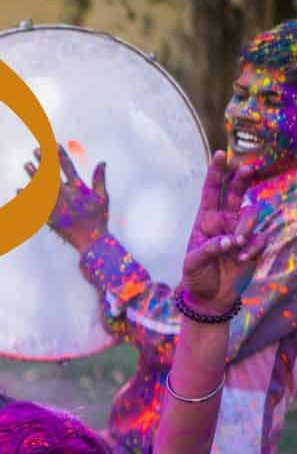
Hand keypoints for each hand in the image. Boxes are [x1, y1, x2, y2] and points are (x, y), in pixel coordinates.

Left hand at [28, 140, 108, 251]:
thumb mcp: (103, 198)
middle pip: (53, 176)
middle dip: (45, 162)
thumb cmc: (99, 219)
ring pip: (43, 189)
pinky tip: (19, 190)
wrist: (91, 242)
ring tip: (26, 164)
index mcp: (79, 191)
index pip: (68, 169)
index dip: (60, 156)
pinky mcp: (50, 219)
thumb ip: (100, 179)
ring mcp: (58, 208)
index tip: (54, 144)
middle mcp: (67, 198)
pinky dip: (27, 199)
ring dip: (34, 176)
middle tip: (36, 150)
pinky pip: (36, 206)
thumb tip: (102, 162)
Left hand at [179, 150, 267, 315]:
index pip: (211, 191)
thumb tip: (229, 241)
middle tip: (247, 168)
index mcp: (206, 220)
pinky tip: (242, 259)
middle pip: (236, 192)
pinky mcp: (253, 246)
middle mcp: (224, 221)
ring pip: (251, 214)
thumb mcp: (193, 264)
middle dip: (241, 178)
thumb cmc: (197, 277)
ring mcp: (240, 232)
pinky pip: (260, 237)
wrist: (211, 299)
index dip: (216, 172)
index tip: (220, 154)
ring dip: (246, 226)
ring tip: (237, 245)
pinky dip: (253, 247)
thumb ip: (208, 250)